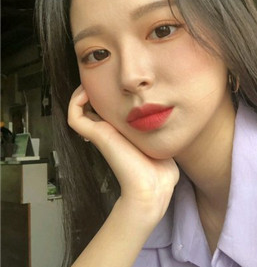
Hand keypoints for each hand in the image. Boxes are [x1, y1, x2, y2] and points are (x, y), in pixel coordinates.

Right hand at [68, 85, 178, 221]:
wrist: (153, 187)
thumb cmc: (161, 170)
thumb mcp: (163, 141)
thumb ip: (164, 131)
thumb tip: (172, 121)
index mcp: (124, 132)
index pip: (107, 111)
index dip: (107, 96)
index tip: (117, 86)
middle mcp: (110, 131)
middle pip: (91, 107)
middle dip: (94, 90)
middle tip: (102, 79)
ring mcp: (102, 134)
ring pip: (78, 110)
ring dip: (80, 93)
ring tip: (91, 84)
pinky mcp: (97, 135)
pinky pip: (74, 117)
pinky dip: (75, 102)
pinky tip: (88, 92)